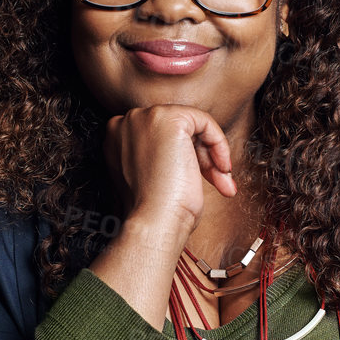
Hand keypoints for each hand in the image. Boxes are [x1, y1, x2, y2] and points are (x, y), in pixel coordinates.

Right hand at [102, 104, 236, 233]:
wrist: (154, 222)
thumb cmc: (155, 211)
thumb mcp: (153, 176)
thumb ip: (161, 155)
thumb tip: (187, 149)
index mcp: (117, 138)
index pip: (161, 137)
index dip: (185, 157)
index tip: (200, 179)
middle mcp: (126, 123)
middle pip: (177, 129)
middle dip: (201, 156)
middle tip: (216, 182)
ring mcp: (145, 118)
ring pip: (192, 125)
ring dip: (211, 155)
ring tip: (221, 181)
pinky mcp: (169, 118)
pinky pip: (204, 121)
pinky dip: (218, 144)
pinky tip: (220, 169)